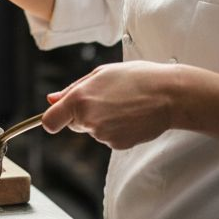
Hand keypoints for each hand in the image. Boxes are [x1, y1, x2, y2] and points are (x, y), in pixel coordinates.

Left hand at [41, 62, 178, 149]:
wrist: (169, 95)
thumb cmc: (137, 78)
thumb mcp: (101, 73)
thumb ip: (72, 88)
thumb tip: (51, 99)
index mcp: (80, 99)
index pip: (49, 121)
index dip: (52, 119)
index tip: (58, 116)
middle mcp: (88, 119)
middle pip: (73, 124)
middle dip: (84, 114)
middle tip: (108, 98)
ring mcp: (103, 135)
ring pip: (93, 130)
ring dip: (103, 120)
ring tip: (125, 105)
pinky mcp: (117, 145)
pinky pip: (108, 138)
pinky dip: (116, 129)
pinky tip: (131, 116)